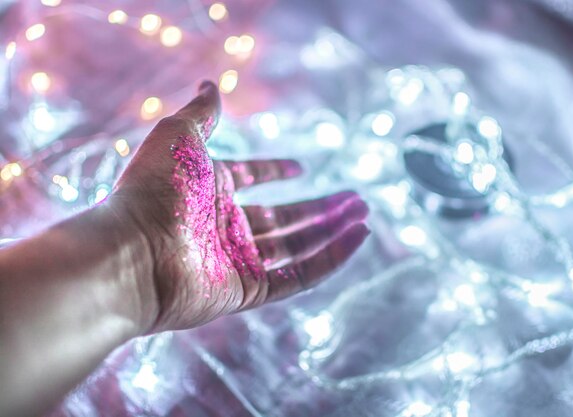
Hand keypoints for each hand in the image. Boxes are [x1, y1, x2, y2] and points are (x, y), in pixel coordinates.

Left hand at [108, 81, 368, 331]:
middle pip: (284, 217)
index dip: (276, 171)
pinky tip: (356, 239)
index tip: (300, 168)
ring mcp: (237, 260)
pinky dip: (329, 260)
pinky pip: (297, 276)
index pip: (252, 177)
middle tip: (355, 198)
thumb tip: (211, 83)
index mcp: (210, 190)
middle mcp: (226, 226)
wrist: (131, 252)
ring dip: (332, 231)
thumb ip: (202, 114)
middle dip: (320, 208)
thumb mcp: (178, 137)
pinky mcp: (247, 290)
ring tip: (363, 215)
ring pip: (297, 246)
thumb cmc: (152, 190)